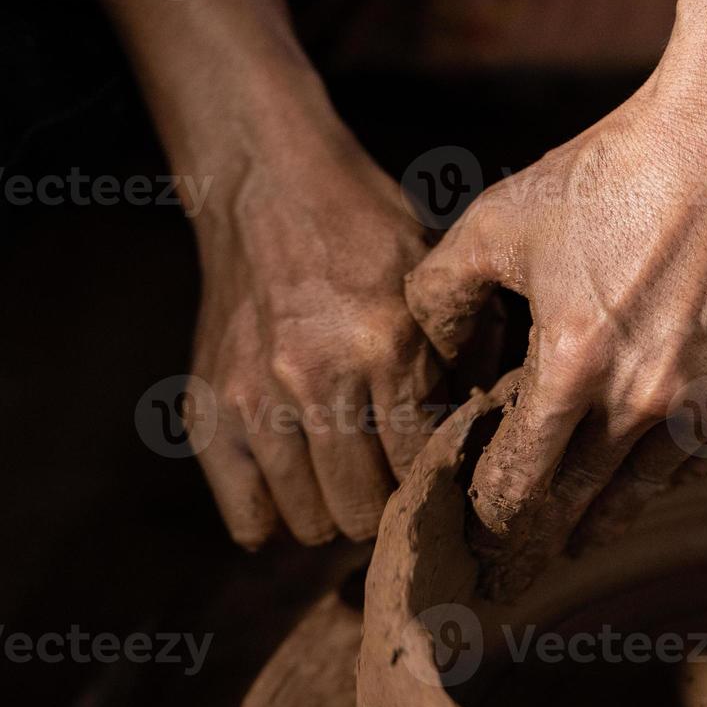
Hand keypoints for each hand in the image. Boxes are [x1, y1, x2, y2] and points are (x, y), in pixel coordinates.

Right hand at [189, 137, 439, 547]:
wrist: (267, 184)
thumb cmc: (364, 230)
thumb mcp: (434, 279)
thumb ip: (468, 355)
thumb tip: (498, 436)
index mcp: (386, 346)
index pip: (421, 469)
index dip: (437, 482)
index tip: (440, 477)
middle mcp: (317, 379)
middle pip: (365, 511)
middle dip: (387, 508)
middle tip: (392, 485)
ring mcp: (255, 398)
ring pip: (310, 522)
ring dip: (333, 513)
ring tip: (345, 483)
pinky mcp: (208, 407)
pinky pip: (246, 515)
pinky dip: (274, 518)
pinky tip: (295, 490)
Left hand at [405, 67, 706, 595]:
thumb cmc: (610, 172)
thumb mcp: (499, 221)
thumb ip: (442, 294)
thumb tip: (434, 359)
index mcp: (573, 367)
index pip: (518, 479)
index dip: (491, 512)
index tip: (476, 529)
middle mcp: (646, 402)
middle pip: (577, 504)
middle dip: (536, 541)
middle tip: (511, 571)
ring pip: (643, 494)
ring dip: (602, 523)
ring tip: (577, 543)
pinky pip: (702, 456)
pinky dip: (667, 469)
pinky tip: (645, 474)